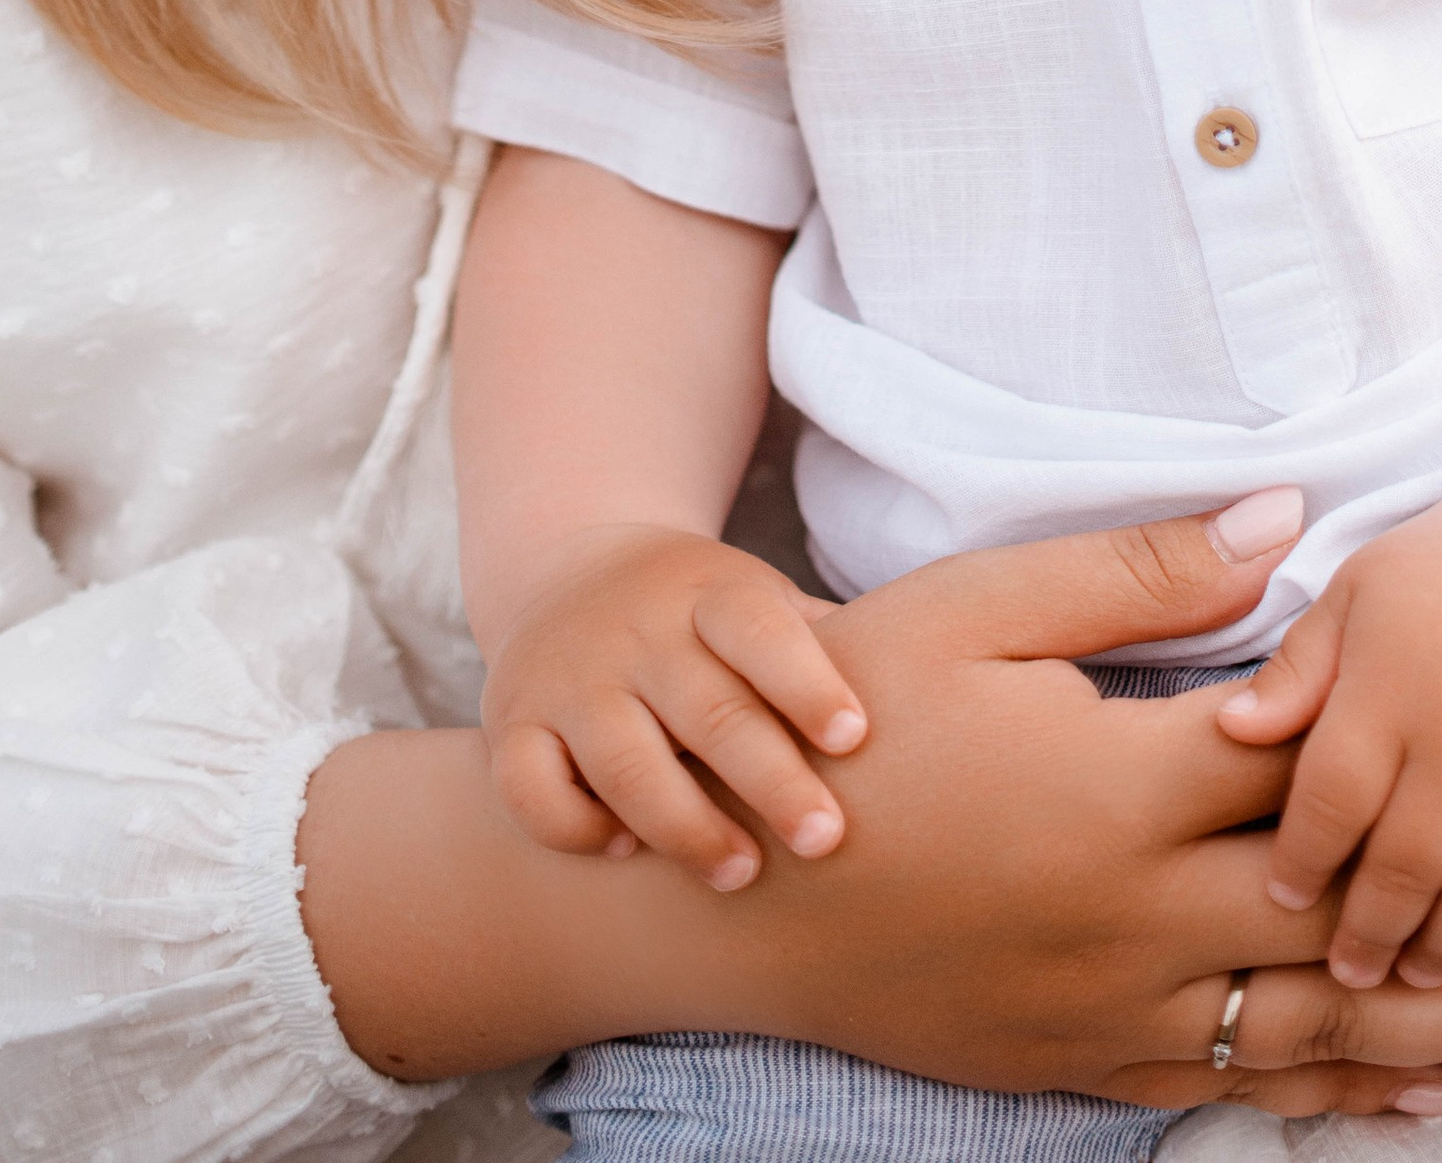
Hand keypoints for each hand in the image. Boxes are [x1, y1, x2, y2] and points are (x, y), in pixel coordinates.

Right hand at [307, 497, 1441, 1098]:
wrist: (735, 897)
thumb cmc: (855, 720)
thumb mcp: (979, 611)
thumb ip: (1139, 571)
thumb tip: (1289, 519)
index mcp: (1124, 782)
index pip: (1329, 766)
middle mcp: (1142, 912)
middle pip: (1370, 904)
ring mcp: (1121, 1004)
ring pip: (1332, 1021)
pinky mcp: (1091, 1063)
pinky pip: (1248, 1089)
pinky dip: (1352, 1096)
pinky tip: (1439, 1098)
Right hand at [481, 524, 866, 886]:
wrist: (567, 569)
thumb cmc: (701, 615)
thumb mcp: (756, 600)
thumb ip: (820, 646)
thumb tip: (929, 695)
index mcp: (708, 590)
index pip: (760, 629)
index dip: (808, 682)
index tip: (856, 737)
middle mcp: (634, 628)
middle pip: (707, 709)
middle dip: (770, 781)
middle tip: (826, 841)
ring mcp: (569, 677)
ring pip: (624, 760)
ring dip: (686, 825)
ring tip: (743, 872)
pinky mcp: (512, 724)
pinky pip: (534, 792)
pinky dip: (579, 829)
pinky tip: (627, 850)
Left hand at [1219, 484, 1441, 990]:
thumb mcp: (1355, 591)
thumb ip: (1298, 669)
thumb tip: (1230, 729)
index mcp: (1386, 694)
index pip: (1330, 801)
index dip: (1301, 860)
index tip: (1278, 898)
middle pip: (1404, 866)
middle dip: (1369, 932)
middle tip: (1345, 975)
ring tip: (1416, 978)